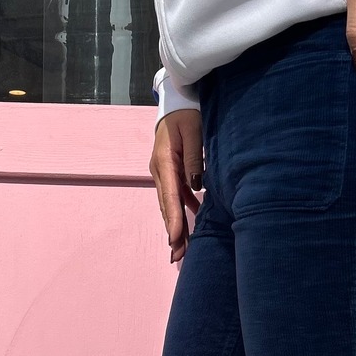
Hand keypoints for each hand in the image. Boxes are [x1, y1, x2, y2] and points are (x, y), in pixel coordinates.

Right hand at [149, 108, 203, 265]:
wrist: (177, 100)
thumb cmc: (187, 111)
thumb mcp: (193, 129)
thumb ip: (193, 157)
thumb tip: (195, 185)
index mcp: (164, 161)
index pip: (169, 195)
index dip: (173, 219)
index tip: (175, 238)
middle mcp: (160, 170)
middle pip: (166, 206)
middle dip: (172, 231)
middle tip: (178, 255)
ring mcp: (164, 172)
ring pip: (170, 204)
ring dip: (176, 226)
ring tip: (182, 249)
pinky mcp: (171, 171)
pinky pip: (176, 195)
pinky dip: (182, 210)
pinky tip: (192, 223)